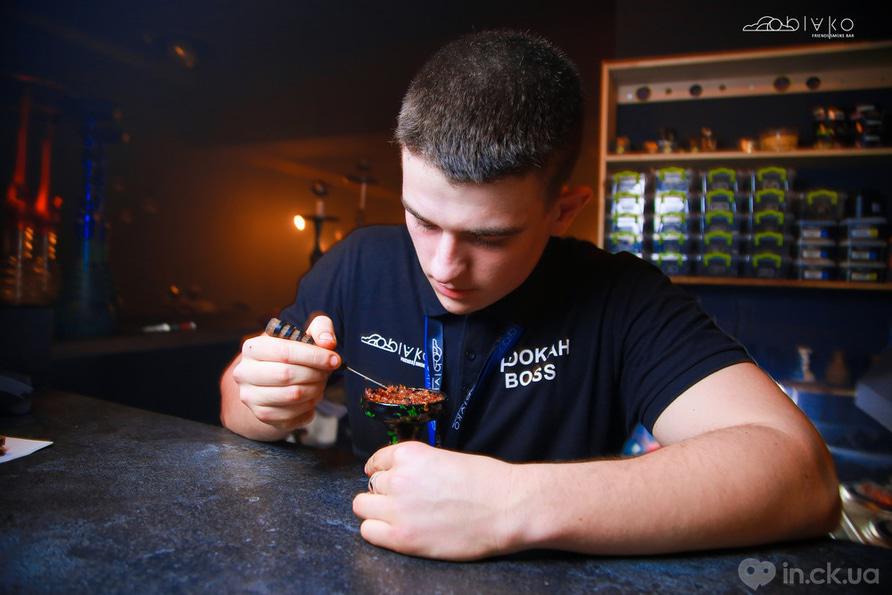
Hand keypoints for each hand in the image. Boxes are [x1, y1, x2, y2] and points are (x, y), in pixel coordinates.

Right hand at [232, 315, 340, 431]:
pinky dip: (309, 407)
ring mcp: (250, 396)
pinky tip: (311, 398)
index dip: (314, 356)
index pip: (285, 352)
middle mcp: (245, 372)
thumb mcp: (305, 334)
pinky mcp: (261, 415)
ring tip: (319, 384)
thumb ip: (320, 328)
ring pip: (292, 396)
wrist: (272, 378)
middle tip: (326, 373)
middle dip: (315, 374)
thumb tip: (328, 342)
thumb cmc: (291, 354)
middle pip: (287, 375)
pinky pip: (292, 415)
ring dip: (315, 390)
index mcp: (252, 347)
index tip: (334, 360)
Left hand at [353, 441, 521, 560]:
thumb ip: (419, 467)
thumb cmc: (487, 482)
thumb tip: (405, 478)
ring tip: (397, 517)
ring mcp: (397, 508)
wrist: (507, 507)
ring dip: (377, 510)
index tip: (388, 478)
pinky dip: (377, 531)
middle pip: (372, 484)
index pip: (377, 461)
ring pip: (362, 506)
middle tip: (402, 501)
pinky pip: (368, 532)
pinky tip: (395, 531)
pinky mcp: (402, 537)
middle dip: (384, 492)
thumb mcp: (446, 459)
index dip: (384, 472)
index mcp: (410, 454)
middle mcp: (398, 478)